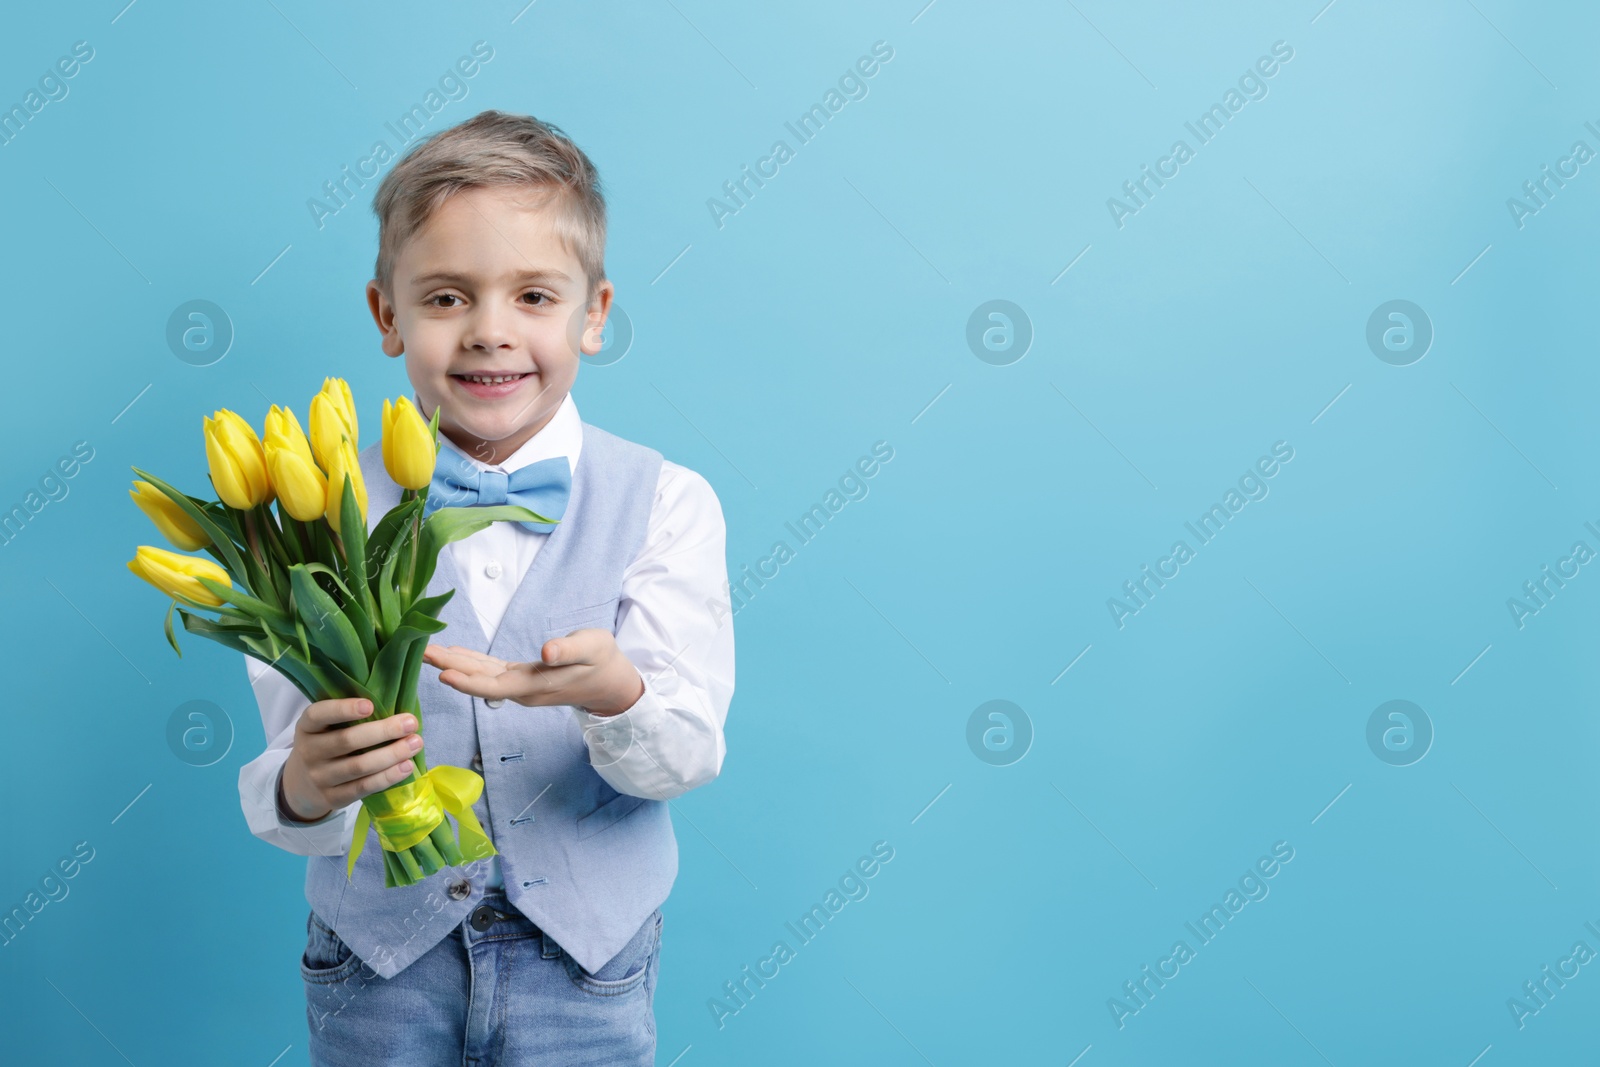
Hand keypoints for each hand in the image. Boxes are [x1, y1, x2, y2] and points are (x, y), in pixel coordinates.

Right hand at [280, 697, 421, 822]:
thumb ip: (346, 716)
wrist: (302, 786)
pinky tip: (406, 766)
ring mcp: (320, 777)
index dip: (343, 709)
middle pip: (346, 741)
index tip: (370, 705)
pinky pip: (363, 787)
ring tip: (415, 743)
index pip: (318, 715)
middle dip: (383, 731)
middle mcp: (309, 752)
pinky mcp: (333, 798)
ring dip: (391, 754)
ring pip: (358, 766)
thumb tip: (393, 701)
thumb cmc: (325, 744)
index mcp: (307, 727)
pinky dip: (387, 777)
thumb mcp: (324, 727)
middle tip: (411, 722)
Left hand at [423, 629, 645, 717]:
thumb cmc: (604, 661)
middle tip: (421, 651)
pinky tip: (455, 654)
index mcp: (536, 685)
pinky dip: (471, 663)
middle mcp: (522, 690)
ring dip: (455, 665)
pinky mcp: (521, 679)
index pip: (495, 686)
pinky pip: (490, 672)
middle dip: (450, 668)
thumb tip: (546, 651)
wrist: (611, 683)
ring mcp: (520, 686)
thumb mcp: (593, 647)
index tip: (443, 673)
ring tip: (429, 650)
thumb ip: (569, 649)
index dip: (468, 682)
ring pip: (482, 677)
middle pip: (480, 682)